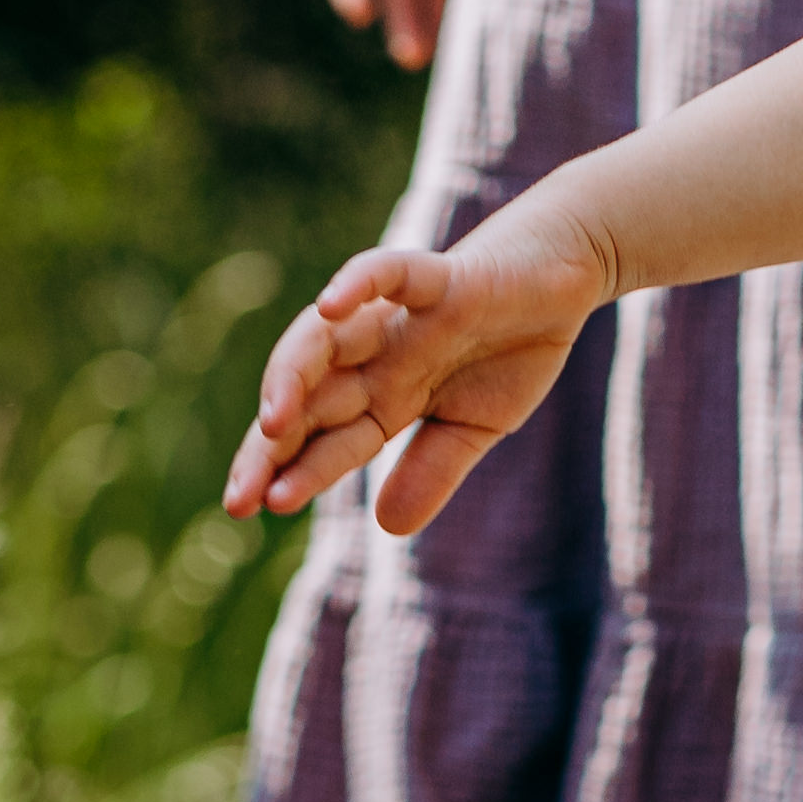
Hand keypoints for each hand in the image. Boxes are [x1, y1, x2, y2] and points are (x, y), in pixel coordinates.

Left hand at [224, 198, 612, 536]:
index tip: (258, 509)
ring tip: (271, 422)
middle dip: (270, 446)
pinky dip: (358, 282)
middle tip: (240, 498)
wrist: (562, 279)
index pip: (324, 439)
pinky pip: (386, 273)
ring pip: (326, 340)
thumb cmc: (513, 348)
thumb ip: (432, 470)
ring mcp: (399, 317)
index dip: (293, 472)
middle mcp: (378, 357)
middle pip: (309, 399)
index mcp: (385, 397)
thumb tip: (386, 529)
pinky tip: (330, 305)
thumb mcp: (476, 429)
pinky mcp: (435, 277)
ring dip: (294, 376)